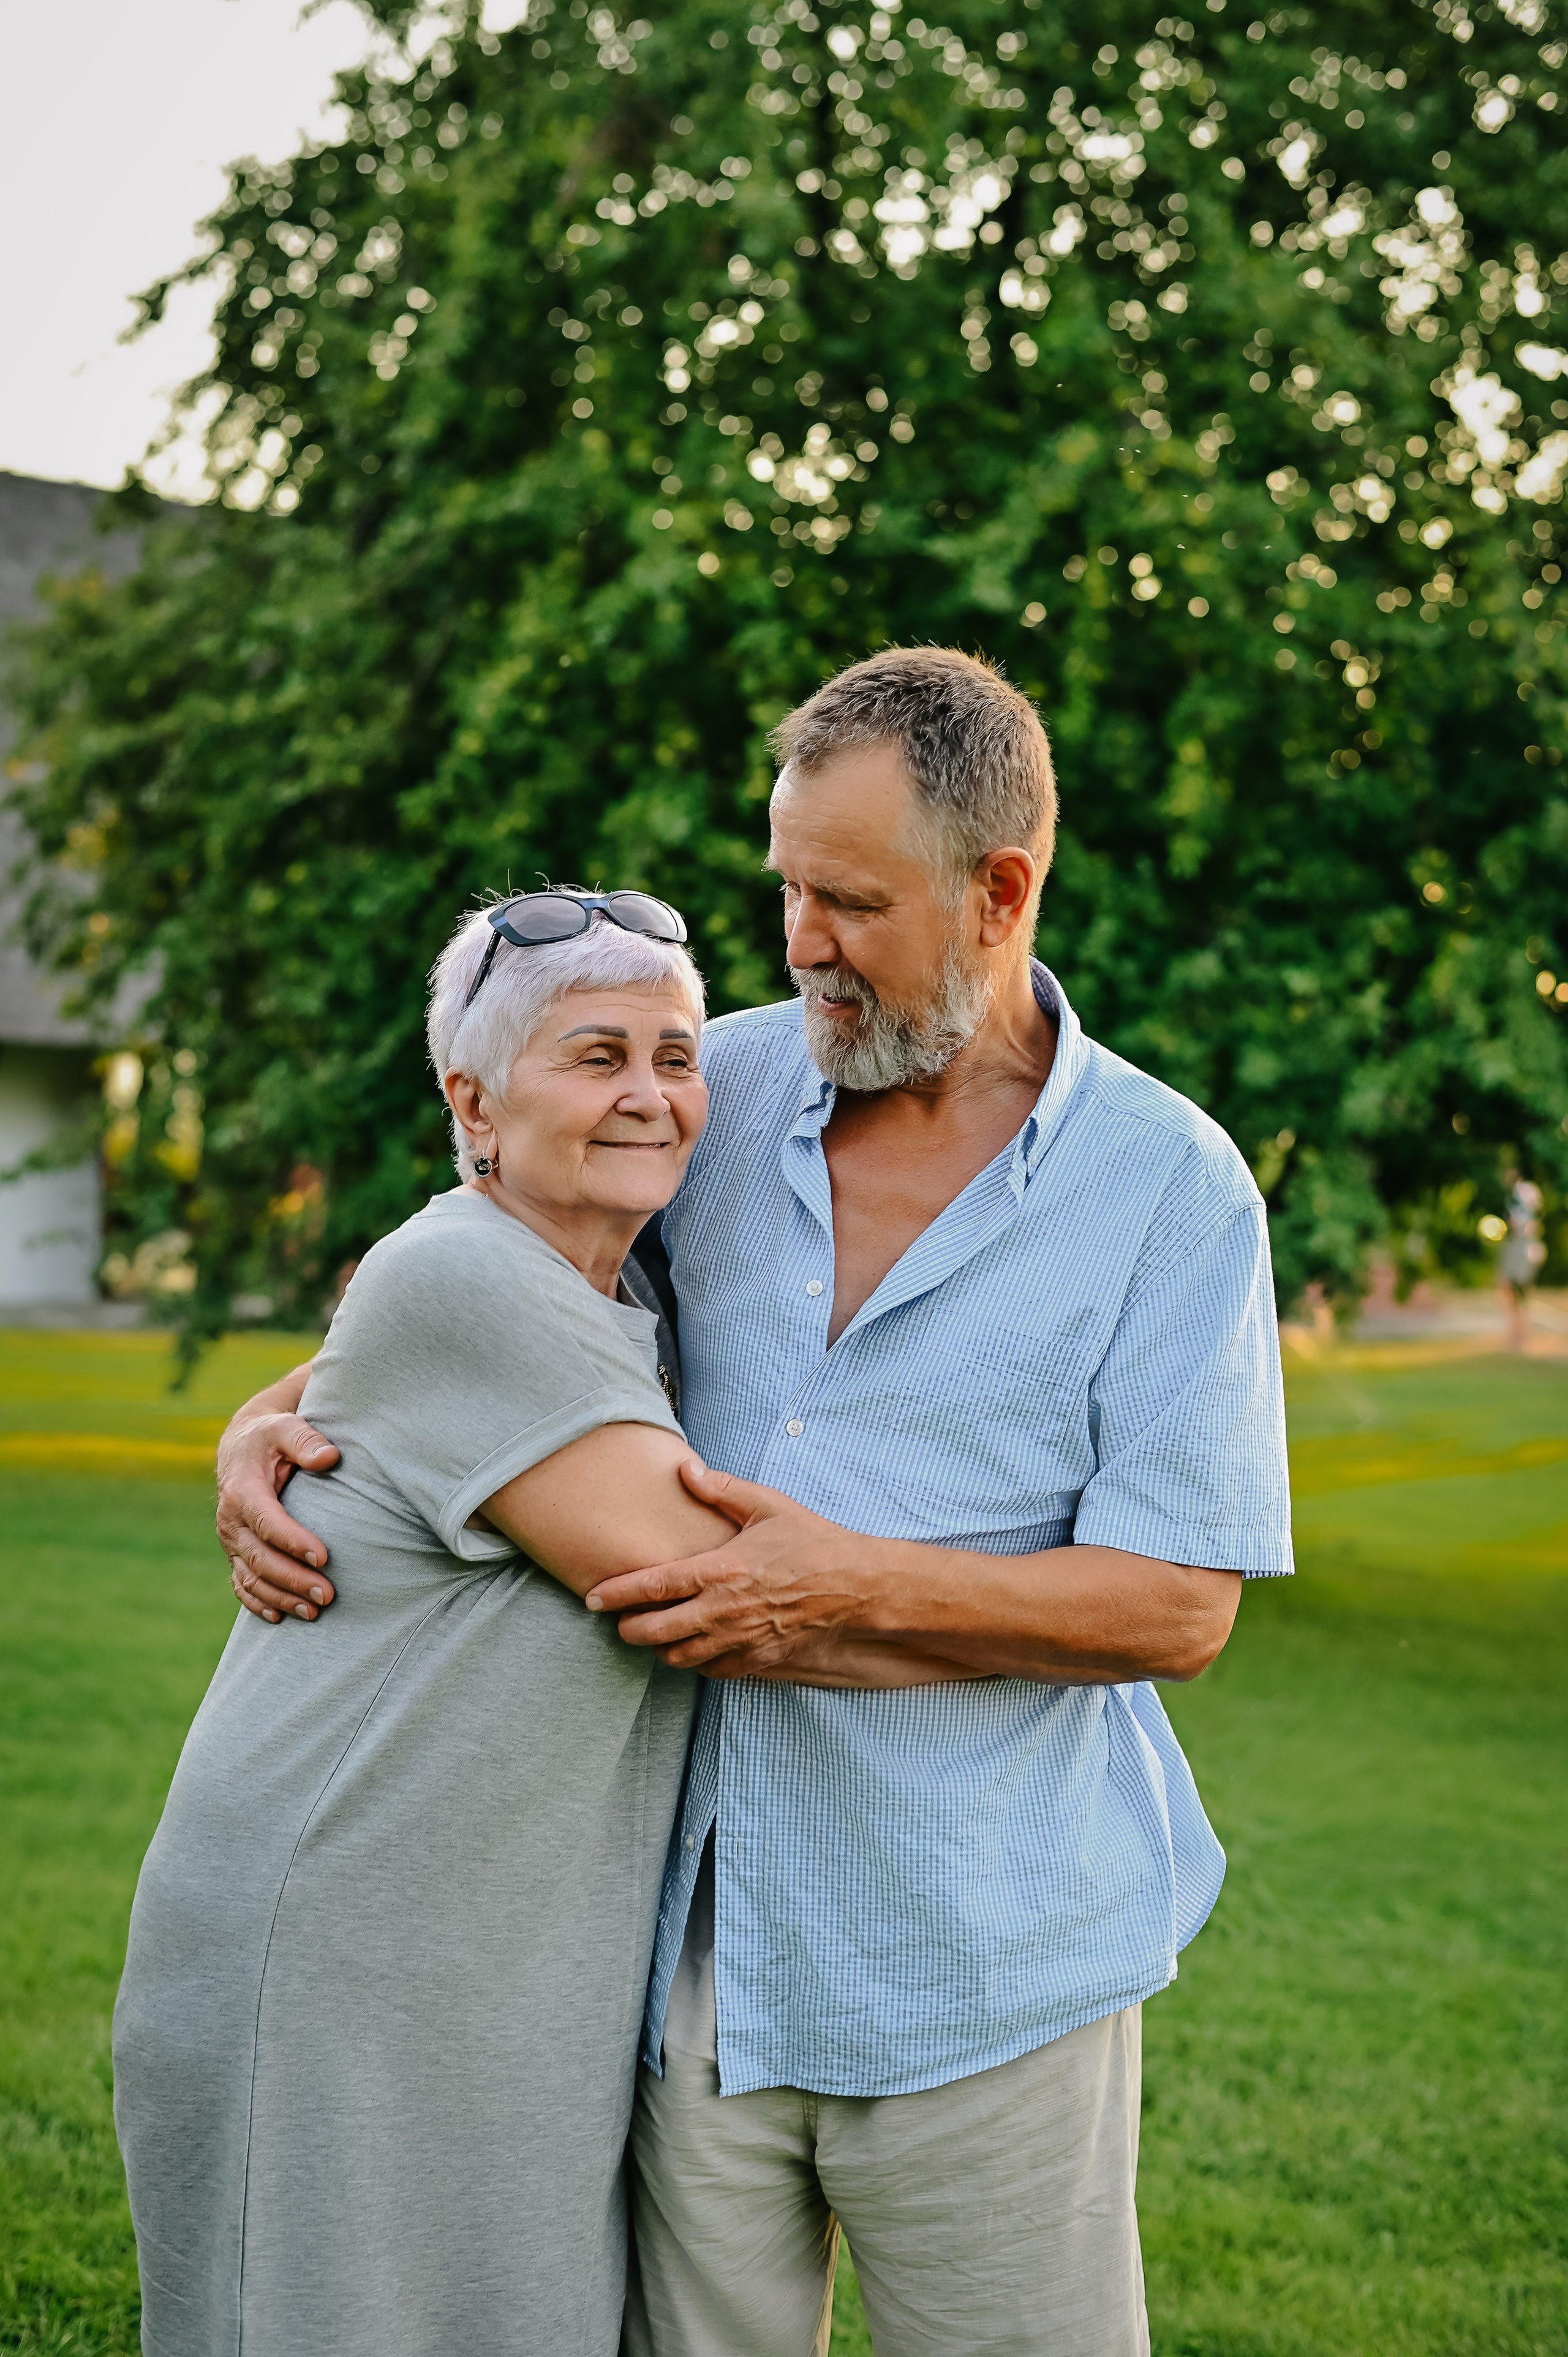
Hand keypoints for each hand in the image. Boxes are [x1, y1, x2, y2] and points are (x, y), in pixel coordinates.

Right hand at [217, 1410, 337, 1624]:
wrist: (241, 1448)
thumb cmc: (271, 1437)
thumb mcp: (285, 1427)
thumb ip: (305, 1440)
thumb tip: (330, 1457)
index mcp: (242, 1490)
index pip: (267, 1522)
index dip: (293, 1541)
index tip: (324, 1556)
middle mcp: (231, 1521)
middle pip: (260, 1558)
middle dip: (293, 1579)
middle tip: (327, 1595)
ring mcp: (231, 1541)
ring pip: (251, 1578)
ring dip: (281, 1598)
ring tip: (314, 1612)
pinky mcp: (236, 1553)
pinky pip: (241, 1585)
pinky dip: (258, 1603)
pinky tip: (279, 1617)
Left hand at [585, 1461, 880, 1670]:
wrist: (855, 1587)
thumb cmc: (811, 1542)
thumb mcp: (767, 1505)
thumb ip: (721, 1489)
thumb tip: (685, 1468)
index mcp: (720, 1571)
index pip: (654, 1586)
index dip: (617, 1594)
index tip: (592, 1598)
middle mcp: (723, 1611)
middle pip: (655, 1632)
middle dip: (628, 1629)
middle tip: (619, 1620)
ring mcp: (740, 1641)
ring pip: (679, 1657)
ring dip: (660, 1647)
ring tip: (655, 1632)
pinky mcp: (757, 1661)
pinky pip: (711, 1671)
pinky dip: (696, 1661)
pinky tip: (696, 1645)